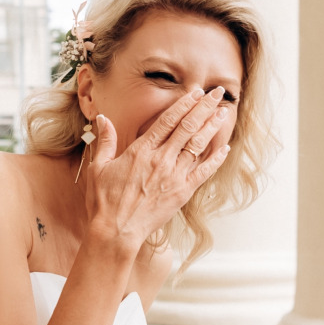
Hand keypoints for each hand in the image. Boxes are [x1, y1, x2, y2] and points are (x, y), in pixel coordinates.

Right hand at [82, 88, 231, 255]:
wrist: (116, 232)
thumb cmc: (104, 202)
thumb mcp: (98, 168)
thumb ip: (105, 141)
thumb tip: (103, 118)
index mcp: (141, 151)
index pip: (168, 120)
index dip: (184, 103)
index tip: (195, 92)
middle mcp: (160, 160)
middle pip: (187, 127)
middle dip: (204, 107)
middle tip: (216, 93)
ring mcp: (174, 176)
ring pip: (198, 145)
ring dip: (212, 126)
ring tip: (223, 112)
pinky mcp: (182, 193)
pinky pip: (204, 172)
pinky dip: (216, 159)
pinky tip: (225, 147)